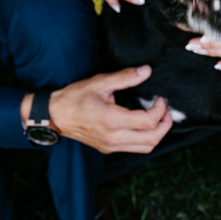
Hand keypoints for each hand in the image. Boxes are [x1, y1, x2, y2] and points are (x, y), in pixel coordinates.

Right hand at [24, 65, 172, 153]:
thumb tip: (146, 71)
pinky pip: (135, 148)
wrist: (54, 116)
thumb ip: (125, 77)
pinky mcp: (108, 148)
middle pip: (152, 139)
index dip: (160, 110)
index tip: (160, 99)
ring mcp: (111, 146)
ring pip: (145, 148)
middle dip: (165, 125)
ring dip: (158, 134)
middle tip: (166, 110)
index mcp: (112, 120)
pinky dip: (146, 139)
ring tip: (160, 118)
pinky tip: (145, 125)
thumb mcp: (100, 82)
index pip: (148, 121)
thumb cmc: (74, 98)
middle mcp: (113, 137)